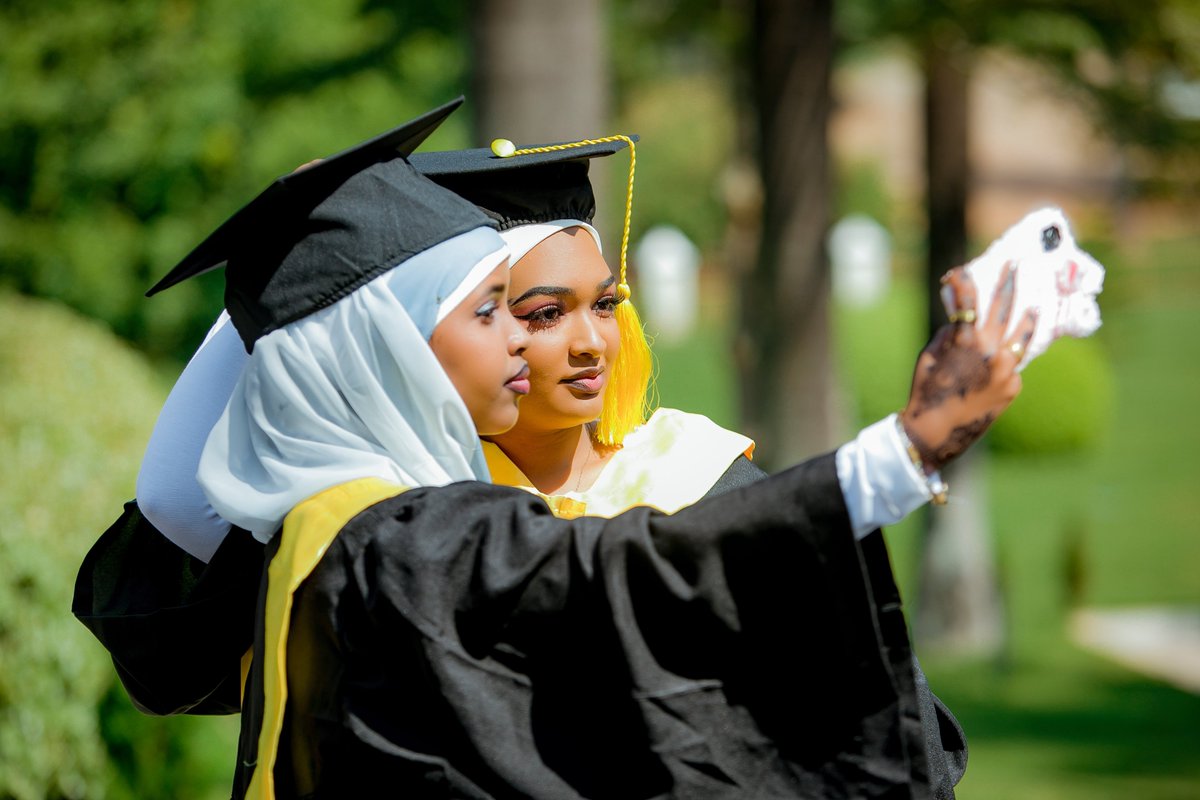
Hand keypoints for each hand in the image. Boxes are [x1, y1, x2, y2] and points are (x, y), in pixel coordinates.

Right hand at [899, 263, 1037, 472]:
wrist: (937, 431)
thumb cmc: (926, 390)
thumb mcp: (929, 355)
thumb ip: (949, 333)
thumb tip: (962, 319)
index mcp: (966, 340)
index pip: (969, 300)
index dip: (964, 281)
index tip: (961, 271)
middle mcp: (992, 351)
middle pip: (1004, 308)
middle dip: (1008, 284)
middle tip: (1015, 267)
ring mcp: (1007, 370)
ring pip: (1022, 336)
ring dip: (1027, 318)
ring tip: (1034, 307)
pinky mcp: (1014, 387)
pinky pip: (1012, 367)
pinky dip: (1005, 362)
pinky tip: (999, 365)